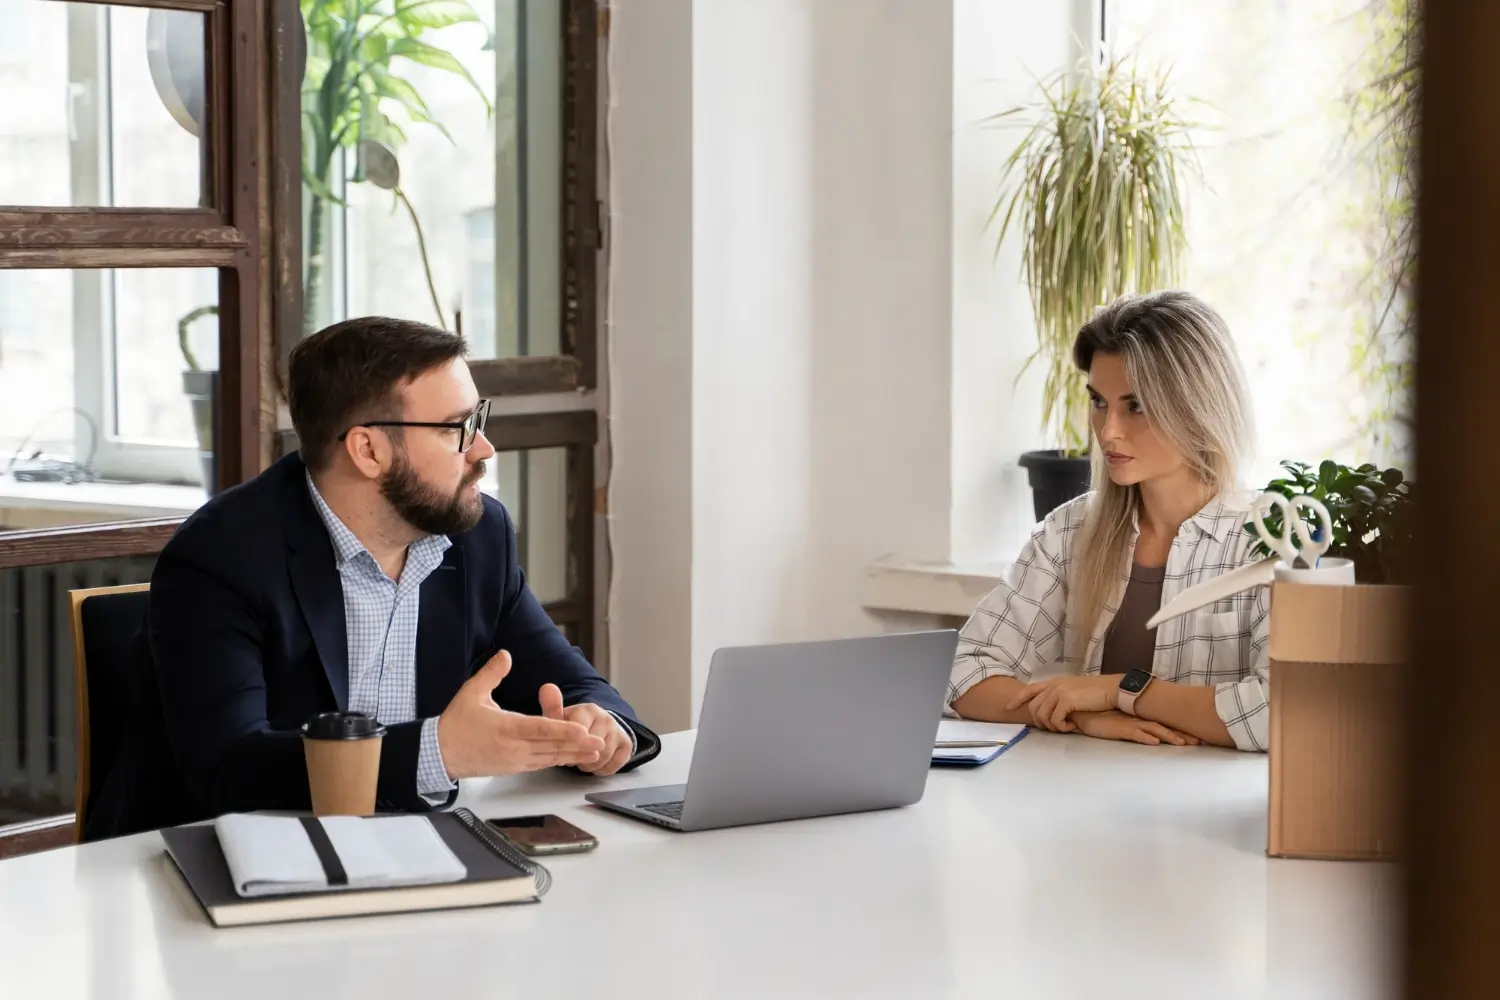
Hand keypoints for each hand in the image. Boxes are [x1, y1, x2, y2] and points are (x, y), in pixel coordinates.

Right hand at [437, 650, 605, 778]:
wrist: (438, 754)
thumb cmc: (455, 724)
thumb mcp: (471, 693)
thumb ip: (491, 673)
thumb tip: (506, 654)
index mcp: (506, 728)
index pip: (541, 729)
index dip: (564, 731)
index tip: (583, 731)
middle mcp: (514, 748)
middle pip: (551, 747)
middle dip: (578, 746)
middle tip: (601, 744)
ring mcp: (514, 760)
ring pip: (549, 758)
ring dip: (572, 756)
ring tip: (595, 755)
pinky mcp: (513, 767)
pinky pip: (540, 764)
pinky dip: (557, 760)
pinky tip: (570, 758)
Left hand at [538, 687, 634, 775]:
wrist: (598, 724)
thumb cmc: (574, 724)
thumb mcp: (560, 717)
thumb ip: (552, 707)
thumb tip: (546, 687)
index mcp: (589, 710)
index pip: (578, 733)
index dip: (568, 745)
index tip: (563, 746)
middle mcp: (606, 718)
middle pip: (590, 748)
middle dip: (578, 756)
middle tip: (572, 754)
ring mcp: (618, 731)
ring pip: (601, 758)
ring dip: (589, 765)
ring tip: (582, 759)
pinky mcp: (627, 745)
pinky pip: (613, 767)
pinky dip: (602, 770)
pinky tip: (595, 763)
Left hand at [1007, 675, 1121, 731]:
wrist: (1113, 690)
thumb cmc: (1098, 694)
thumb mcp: (1075, 692)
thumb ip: (1062, 697)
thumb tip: (1052, 711)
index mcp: (1055, 682)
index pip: (1030, 689)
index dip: (1017, 699)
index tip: (1008, 708)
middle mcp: (1054, 685)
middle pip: (1034, 707)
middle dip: (1039, 722)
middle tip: (1054, 729)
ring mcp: (1059, 691)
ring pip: (1042, 715)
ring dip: (1052, 727)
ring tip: (1065, 728)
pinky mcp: (1066, 700)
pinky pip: (1054, 720)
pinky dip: (1061, 727)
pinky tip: (1072, 726)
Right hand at [1072, 710, 1198, 746]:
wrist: (1080, 709)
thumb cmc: (1098, 717)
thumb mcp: (1118, 722)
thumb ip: (1130, 726)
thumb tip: (1145, 732)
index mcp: (1139, 718)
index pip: (1162, 724)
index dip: (1178, 730)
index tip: (1194, 736)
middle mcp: (1137, 719)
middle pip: (1163, 726)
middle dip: (1181, 734)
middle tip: (1199, 741)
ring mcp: (1128, 723)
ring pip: (1154, 729)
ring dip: (1169, 736)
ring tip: (1184, 743)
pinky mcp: (1117, 728)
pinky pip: (1134, 734)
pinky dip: (1146, 737)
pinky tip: (1155, 742)